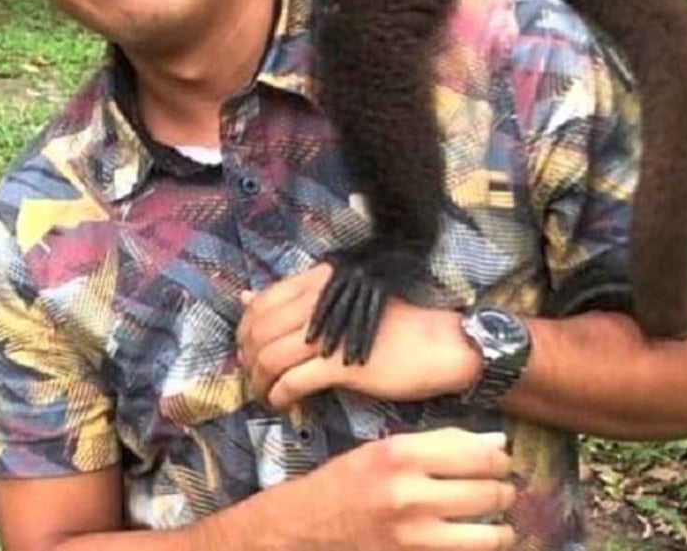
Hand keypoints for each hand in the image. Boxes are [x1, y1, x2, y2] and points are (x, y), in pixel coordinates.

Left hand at [237, 263, 479, 409]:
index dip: (245, 330)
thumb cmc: (396, 324)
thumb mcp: (343, 302)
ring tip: (263, 393)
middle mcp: (318, 304)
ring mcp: (329, 334)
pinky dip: (279, 395)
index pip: (262, 304)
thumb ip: (297, 301)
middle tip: (251, 376)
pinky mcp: (341, 365)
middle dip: (248, 359)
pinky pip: (293, 381)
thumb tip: (247, 299)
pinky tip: (280, 403)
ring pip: (270, 358)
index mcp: (317, 284)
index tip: (246, 349)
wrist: (441, 344)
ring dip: (260, 381)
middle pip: (260, 332)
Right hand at [282, 428, 516, 550]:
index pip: (477, 454)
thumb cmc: (345, 482)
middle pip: (488, 493)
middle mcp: (409, 496)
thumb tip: (497, 442)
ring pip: (489, 536)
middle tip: (502, 489)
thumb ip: (441, 444)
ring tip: (499, 523)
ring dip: (502, 529)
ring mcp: (414, 538)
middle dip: (504, 491)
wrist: (305, 527)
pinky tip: (476, 542)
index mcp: (400, 456)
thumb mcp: (384, 450)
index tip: (501, 462)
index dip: (500, 459)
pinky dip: (480, 550)